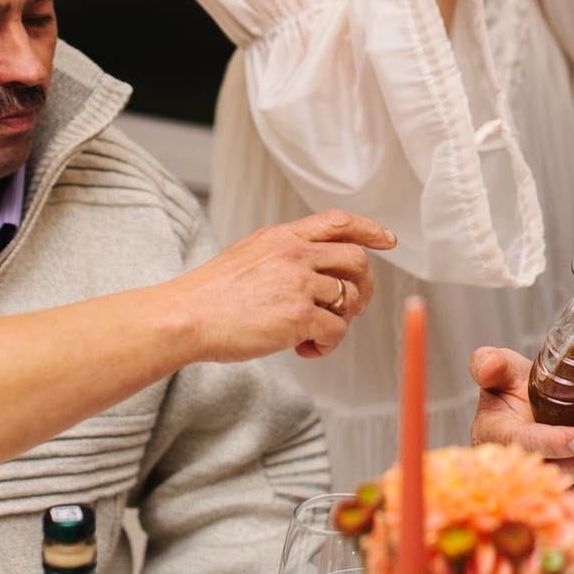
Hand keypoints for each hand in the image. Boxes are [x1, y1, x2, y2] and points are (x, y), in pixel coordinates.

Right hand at [180, 210, 394, 362]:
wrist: (185, 317)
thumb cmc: (210, 296)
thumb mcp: (248, 255)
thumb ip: (282, 255)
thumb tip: (316, 271)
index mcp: (281, 236)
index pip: (338, 221)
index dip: (369, 229)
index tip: (388, 240)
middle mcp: (294, 253)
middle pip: (356, 261)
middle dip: (362, 287)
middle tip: (350, 309)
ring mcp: (298, 283)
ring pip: (349, 298)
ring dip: (340, 321)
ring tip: (314, 336)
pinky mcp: (299, 316)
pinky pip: (336, 330)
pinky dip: (326, 346)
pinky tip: (304, 351)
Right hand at [468, 333, 573, 515]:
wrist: (532, 423)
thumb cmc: (515, 396)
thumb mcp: (501, 376)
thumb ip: (491, 365)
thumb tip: (486, 363)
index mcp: (499, 440)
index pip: (528, 446)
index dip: (555, 444)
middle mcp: (522, 474)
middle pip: (567, 472)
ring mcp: (548, 492)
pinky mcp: (571, 502)